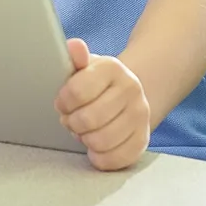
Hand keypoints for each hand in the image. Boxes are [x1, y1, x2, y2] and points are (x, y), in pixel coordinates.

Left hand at [56, 38, 151, 170]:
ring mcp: (140, 115)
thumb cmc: (95, 83)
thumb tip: (75, 46)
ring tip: (84, 130)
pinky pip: (115, 159)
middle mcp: (131, 89)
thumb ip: (75, 58)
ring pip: (101, 141)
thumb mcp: (83, 67)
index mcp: (112, 68)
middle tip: (71, 119)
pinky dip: (99, 157)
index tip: (62, 103)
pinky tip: (95, 146)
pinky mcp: (143, 139)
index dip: (63, 103)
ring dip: (85, 140)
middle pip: (88, 120)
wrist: (125, 94)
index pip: (77, 92)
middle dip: (72, 123)